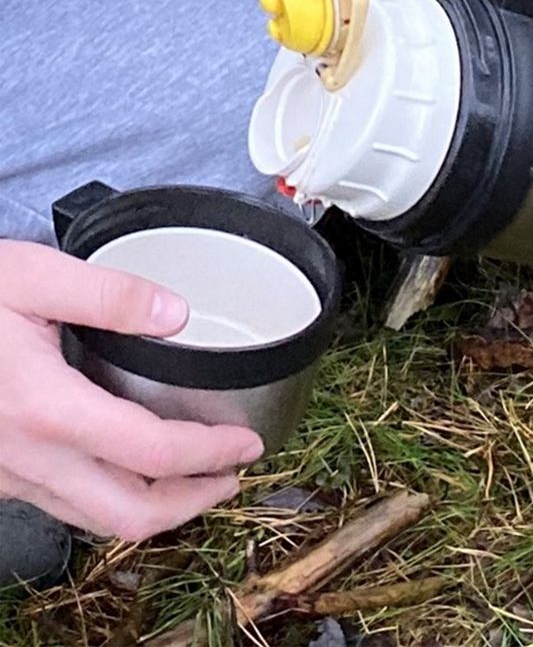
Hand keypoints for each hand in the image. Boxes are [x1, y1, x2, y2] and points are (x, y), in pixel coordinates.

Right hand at [0, 241, 263, 541]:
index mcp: (45, 408)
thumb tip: (178, 314)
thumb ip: (111, 293)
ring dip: (154, 508)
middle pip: (128, 512)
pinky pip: (63, 504)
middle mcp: (27, 456)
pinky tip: (130, 466)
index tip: (246, 445)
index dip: (210, 455)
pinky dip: (112, 497)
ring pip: (93, 519)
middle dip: (192, 502)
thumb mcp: (30, 276)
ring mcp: (7, 473)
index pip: (151, 451)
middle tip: (231, 478)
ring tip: (196, 479)